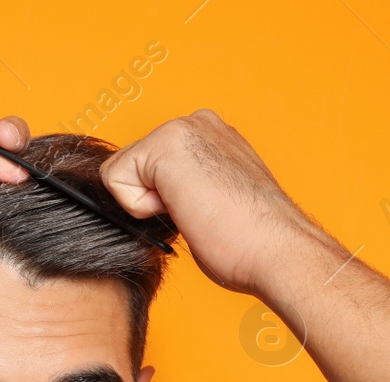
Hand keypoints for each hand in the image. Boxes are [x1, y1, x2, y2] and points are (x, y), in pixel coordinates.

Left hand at [100, 110, 332, 296]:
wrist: (274, 250)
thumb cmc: (250, 242)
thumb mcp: (213, 202)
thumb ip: (188, 188)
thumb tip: (158, 200)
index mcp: (213, 137)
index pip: (150, 167)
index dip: (162, 202)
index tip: (201, 212)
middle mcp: (198, 124)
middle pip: (132, 168)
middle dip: (152, 201)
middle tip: (198, 215)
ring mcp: (183, 128)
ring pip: (123, 173)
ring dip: (148, 205)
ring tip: (194, 212)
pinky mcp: (165, 143)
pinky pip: (114, 180)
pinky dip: (138, 207)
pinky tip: (183, 209)